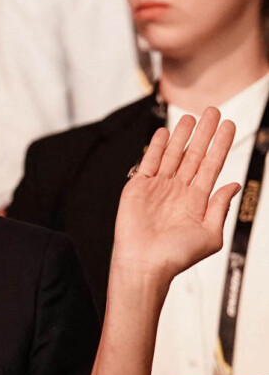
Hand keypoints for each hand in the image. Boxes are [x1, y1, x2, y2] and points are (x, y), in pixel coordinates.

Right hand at [112, 107, 238, 283]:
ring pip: (173, 154)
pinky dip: (157, 147)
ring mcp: (159, 186)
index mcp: (197, 200)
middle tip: (212, 111)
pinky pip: (150, 161)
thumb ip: (220, 207)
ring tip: (191, 116)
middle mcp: (179, 189)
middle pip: (194, 154)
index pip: (212, 165)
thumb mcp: (210, 235)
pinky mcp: (139, 186)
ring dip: (182, 135)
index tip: (230, 125)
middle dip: (204, 133)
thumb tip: (234, 185)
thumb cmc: (176, 256)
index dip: (221, 145)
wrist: (145, 263)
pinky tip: (164, 132)